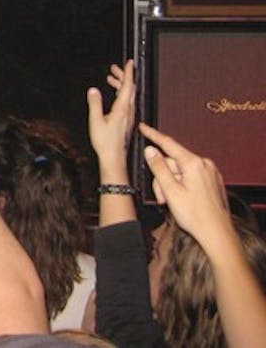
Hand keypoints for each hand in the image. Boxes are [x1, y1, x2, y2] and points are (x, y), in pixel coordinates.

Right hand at [86, 60, 135, 168]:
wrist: (113, 157)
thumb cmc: (106, 142)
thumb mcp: (96, 121)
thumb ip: (95, 104)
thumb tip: (93, 90)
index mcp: (122, 109)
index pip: (128, 86)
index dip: (128, 73)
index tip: (129, 62)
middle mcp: (128, 111)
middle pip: (129, 89)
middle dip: (123, 76)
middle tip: (115, 68)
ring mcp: (128, 115)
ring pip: (128, 95)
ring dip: (121, 84)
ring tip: (112, 78)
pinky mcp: (126, 120)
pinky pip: (126, 101)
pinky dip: (121, 93)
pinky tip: (114, 94)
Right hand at [140, 123, 232, 248]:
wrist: (216, 232)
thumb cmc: (195, 215)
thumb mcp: (170, 191)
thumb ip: (159, 168)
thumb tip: (150, 150)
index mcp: (194, 163)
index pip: (168, 144)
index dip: (153, 135)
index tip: (143, 127)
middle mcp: (204, 164)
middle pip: (172, 162)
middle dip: (162, 177)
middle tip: (161, 197)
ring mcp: (209, 173)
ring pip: (180, 171)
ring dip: (171, 184)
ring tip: (171, 202)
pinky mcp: (212, 181)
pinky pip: (190, 176)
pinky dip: (181, 185)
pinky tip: (181, 199)